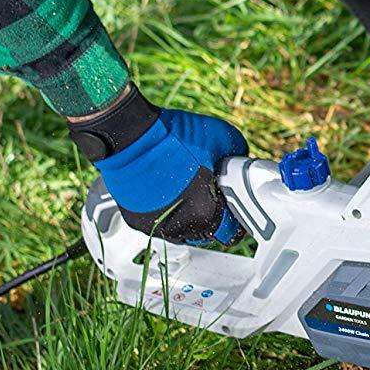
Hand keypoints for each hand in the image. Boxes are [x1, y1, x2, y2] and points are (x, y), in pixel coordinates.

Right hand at [69, 87, 248, 243]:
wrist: (131, 135)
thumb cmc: (174, 138)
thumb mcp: (224, 139)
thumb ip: (237, 158)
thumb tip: (239, 165)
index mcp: (208, 213)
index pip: (230, 233)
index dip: (235, 220)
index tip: (233, 207)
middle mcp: (182, 227)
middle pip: (205, 232)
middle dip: (211, 216)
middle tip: (208, 194)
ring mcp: (157, 226)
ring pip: (181, 230)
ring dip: (188, 215)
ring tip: (185, 191)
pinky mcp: (137, 222)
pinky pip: (159, 222)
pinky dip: (164, 211)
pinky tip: (165, 191)